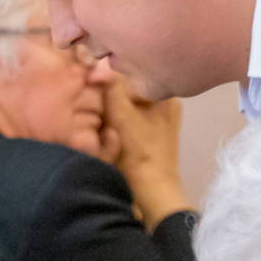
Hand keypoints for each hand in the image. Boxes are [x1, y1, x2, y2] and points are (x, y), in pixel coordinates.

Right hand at [102, 79, 194, 229]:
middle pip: (130, 89)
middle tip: (96, 104)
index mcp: (166, 95)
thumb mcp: (122, 116)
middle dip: (112, 96)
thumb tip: (99, 70)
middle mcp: (167, 103)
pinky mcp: (151, 134)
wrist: (152, 190)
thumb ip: (111, 89)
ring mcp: (160, 120)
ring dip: (113, 109)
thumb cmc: (139, 152)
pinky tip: (108, 128)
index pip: (133, 75)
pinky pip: (130, 118)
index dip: (111, 80)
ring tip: (101, 117)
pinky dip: (118, 121)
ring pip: (128, 104)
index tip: (93, 87)